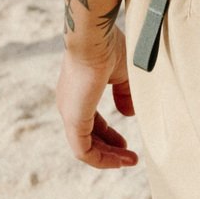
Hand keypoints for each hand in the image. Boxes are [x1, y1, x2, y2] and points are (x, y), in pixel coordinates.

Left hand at [55, 38, 136, 168]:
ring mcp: (69, 112)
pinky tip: (120, 160)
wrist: (94, 36)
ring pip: (85, 148)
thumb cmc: (108, 46)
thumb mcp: (123, 73)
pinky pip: (83, 150)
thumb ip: (125, 94)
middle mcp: (70, 104)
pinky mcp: (72, 119)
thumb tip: (128, 114)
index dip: (110, 135)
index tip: (127, 143)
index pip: (91, 122)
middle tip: (130, 157)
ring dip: (108, 158)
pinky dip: (102, 159)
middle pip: (88, 137)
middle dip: (110, 150)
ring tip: (130, 161)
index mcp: (78, 92)